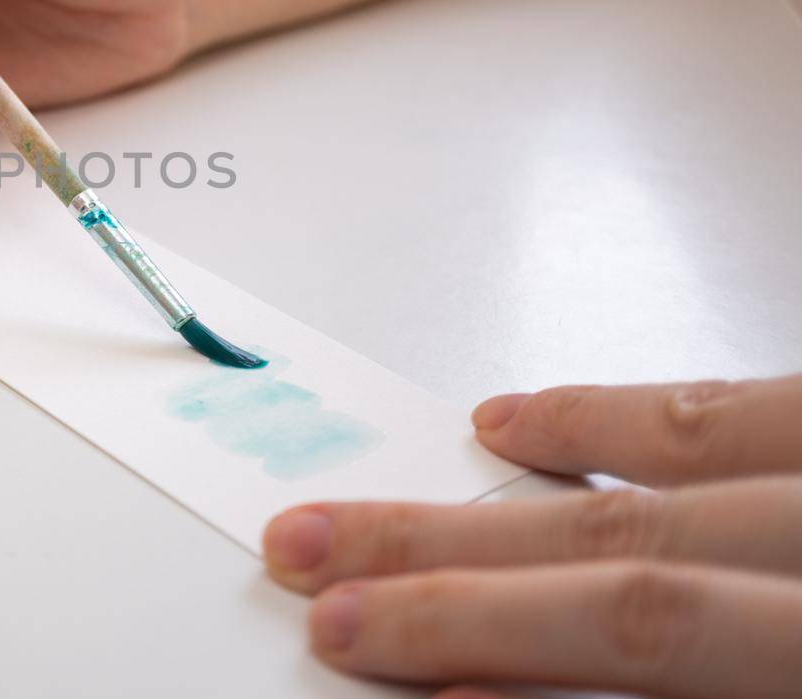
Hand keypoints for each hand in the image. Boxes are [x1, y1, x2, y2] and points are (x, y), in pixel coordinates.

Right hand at [262, 374, 801, 698]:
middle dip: (452, 570)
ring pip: (666, 452)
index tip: (405, 679)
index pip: (650, 630)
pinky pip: (742, 399)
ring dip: (486, 495)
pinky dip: (615, 410)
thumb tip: (485, 697)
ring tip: (375, 513)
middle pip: (623, 543)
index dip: (503, 644)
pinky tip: (522, 420)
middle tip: (326, 586)